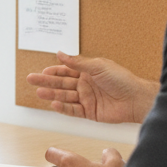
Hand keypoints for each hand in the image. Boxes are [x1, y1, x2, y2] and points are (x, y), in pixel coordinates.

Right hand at [27, 53, 156, 123]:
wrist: (135, 99)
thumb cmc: (121, 79)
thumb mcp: (97, 66)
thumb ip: (77, 62)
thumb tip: (61, 53)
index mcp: (87, 72)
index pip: (66, 70)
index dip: (53, 71)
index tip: (42, 71)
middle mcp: (85, 85)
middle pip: (61, 83)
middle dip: (46, 82)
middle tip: (31, 80)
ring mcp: (87, 99)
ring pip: (65, 96)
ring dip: (52, 95)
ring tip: (39, 93)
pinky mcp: (90, 112)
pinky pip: (73, 110)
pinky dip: (63, 108)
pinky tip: (54, 104)